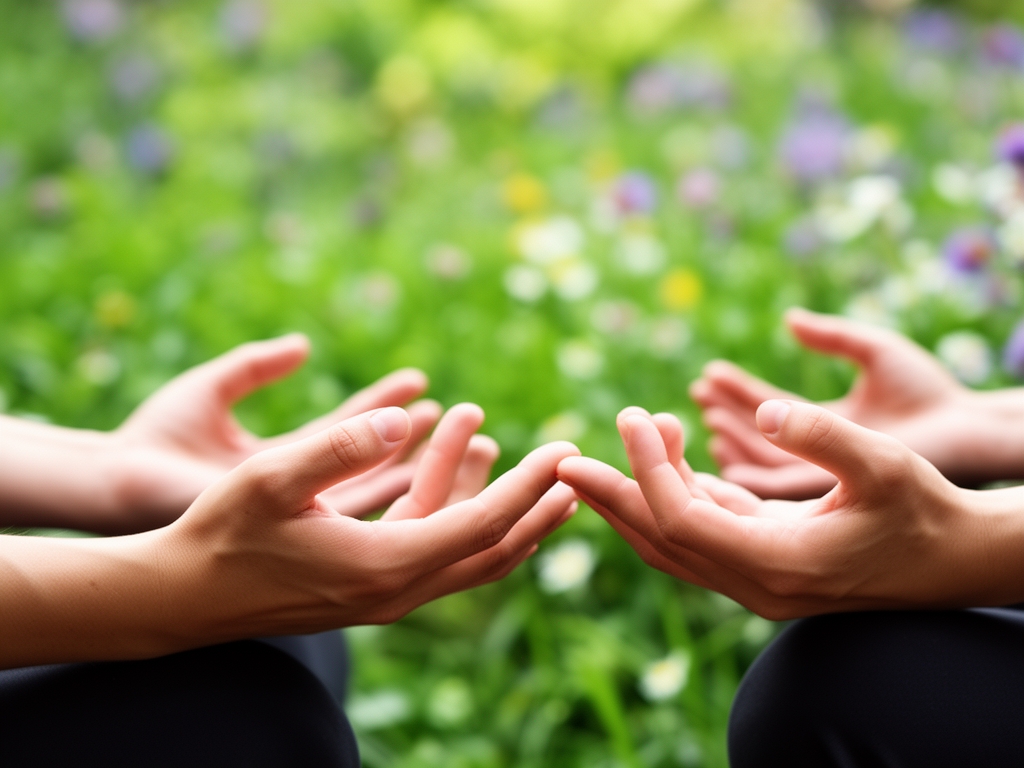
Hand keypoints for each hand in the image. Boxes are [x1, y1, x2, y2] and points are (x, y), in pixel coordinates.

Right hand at [0, 404, 577, 666]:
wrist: (183, 596)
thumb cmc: (219, 534)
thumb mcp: (269, 480)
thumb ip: (336, 446)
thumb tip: (402, 418)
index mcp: (385, 566)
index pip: (482, 525)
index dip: (528, 486)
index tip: (563, 451)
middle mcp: (397, 591)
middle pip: (491, 550)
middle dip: (534, 507)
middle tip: (571, 467)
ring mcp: (384, 595)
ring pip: (461, 550)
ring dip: (485, 497)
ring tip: (484, 435)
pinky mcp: (368, 587)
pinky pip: (429, 548)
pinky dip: (448, 508)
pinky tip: (443, 465)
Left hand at [108, 335, 441, 532]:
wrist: (116, 488)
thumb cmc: (155, 438)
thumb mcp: (212, 389)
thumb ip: (256, 365)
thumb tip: (303, 343)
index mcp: (285, 462)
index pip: (350, 429)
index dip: (387, 405)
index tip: (423, 383)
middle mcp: (300, 490)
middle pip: (377, 463)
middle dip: (424, 442)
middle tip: (469, 421)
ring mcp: (299, 513)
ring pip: (380, 488)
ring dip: (423, 465)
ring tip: (469, 442)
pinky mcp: (297, 527)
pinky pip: (360, 504)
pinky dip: (395, 482)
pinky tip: (429, 463)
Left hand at [556, 403, 1022, 619]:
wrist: (952, 562)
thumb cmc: (925, 512)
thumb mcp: (884, 465)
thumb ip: (823, 437)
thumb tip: (760, 412)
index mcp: (776, 564)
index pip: (683, 519)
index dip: (648, 469)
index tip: (632, 415)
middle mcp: (754, 585)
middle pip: (659, 541)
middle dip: (609, 498)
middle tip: (560, 460)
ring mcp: (755, 583)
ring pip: (674, 544)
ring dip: (638, 496)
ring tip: (615, 444)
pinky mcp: (761, 569)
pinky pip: (701, 538)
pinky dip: (677, 500)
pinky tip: (668, 460)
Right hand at [690, 308, 977, 498]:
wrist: (966, 431)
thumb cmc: (930, 393)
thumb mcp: (874, 353)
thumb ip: (832, 337)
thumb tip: (790, 319)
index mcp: (828, 427)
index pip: (771, 411)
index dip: (738, 393)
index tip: (708, 377)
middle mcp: (821, 456)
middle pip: (759, 437)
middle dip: (725, 416)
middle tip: (696, 397)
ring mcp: (824, 477)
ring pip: (759, 463)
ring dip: (732, 440)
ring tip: (706, 418)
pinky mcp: (825, 496)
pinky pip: (772, 488)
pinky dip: (746, 469)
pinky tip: (725, 454)